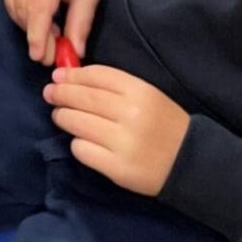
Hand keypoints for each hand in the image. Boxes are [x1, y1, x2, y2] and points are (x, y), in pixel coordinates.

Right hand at [0, 0, 100, 65]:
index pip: (37, 8)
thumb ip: (81, 22)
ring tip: (52, 32)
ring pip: (14, 10)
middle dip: (37, 36)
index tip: (40, 57)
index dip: (37, 35)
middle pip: (24, 13)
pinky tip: (41, 18)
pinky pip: (10, 2)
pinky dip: (24, 15)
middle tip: (54, 53)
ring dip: (31, 27)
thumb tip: (75, 52)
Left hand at [44, 64, 189, 196]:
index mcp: (141, 92)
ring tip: (61, 116)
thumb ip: (113, 86)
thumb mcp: (147, 96)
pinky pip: (82, 150)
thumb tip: (67, 77)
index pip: (97, 76)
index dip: (73, 74)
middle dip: (60, 93)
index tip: (58, 75)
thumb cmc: (163, 125)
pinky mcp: (117, 168)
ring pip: (77, 122)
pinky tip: (81, 140)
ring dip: (62, 117)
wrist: (191, 164)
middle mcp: (131, 115)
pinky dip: (77, 144)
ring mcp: (123, 143)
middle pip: (82, 98)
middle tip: (50, 94)